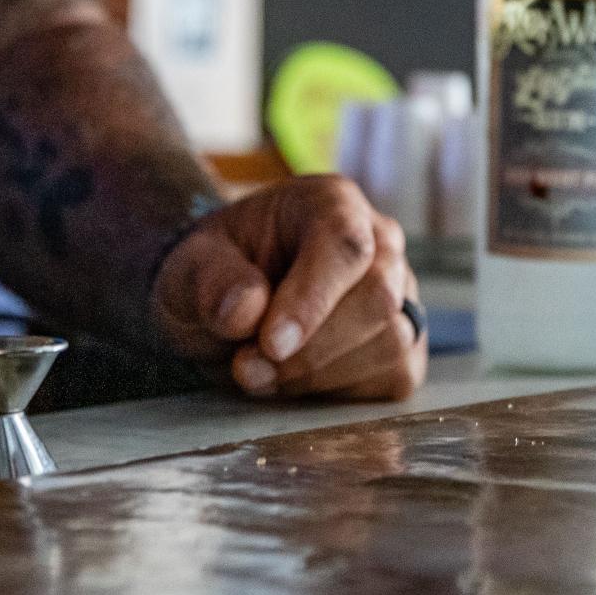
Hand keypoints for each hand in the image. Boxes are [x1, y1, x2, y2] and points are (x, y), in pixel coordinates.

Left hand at [151, 176, 427, 401]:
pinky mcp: (406, 338)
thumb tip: (246, 312)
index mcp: (332, 202)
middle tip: (246, 366)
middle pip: (377, 297)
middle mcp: (380, 239)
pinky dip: (341, 392)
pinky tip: (299, 380)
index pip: (345, 245)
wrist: (231, 301)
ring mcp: (401, 288)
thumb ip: (211, 281)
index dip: (312, 298)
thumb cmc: (216, 274)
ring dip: (319, 375)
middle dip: (310, 349)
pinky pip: (396, 374)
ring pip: (390, 341)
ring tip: (262, 372)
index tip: (270, 344)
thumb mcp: (189, 268)